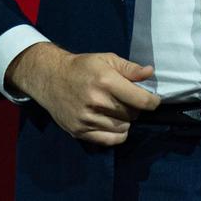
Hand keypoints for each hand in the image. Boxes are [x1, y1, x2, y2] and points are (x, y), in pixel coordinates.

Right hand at [5, 42, 160, 145]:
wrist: (48, 77)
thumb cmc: (81, 67)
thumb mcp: (105, 60)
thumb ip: (129, 68)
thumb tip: (150, 73)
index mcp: (105, 81)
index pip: (143, 101)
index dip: (152, 101)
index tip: (150, 100)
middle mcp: (96, 101)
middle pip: (133, 115)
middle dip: (133, 107)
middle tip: (122, 99)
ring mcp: (87, 118)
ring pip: (124, 128)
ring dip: (123, 120)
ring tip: (112, 109)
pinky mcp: (79, 130)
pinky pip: (111, 140)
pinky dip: (116, 133)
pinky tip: (110, 122)